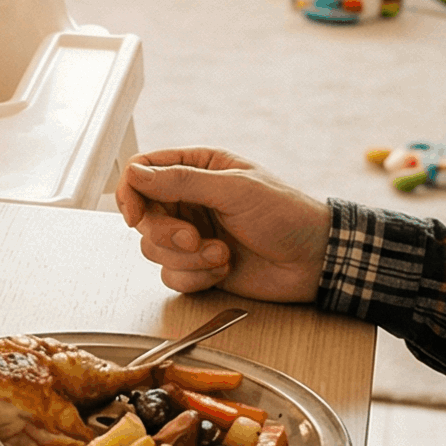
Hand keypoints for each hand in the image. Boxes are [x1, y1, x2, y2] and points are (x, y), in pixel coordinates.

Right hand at [117, 147, 329, 300]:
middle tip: (192, 239)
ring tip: (222, 255)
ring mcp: (192, 235)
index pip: (142, 172)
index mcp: (197, 168)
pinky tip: (224, 269)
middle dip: (165, 233)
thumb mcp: (234, 189)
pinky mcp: (199, 266)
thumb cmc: (285, 214)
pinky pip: (172, 276)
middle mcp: (189, 200)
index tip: (136, 214)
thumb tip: (136, 175)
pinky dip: (196, 277)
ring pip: (154, 249)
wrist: (314, 260)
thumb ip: (181, 182)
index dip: (131, 192)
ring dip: (186, 258)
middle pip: (143, 215)